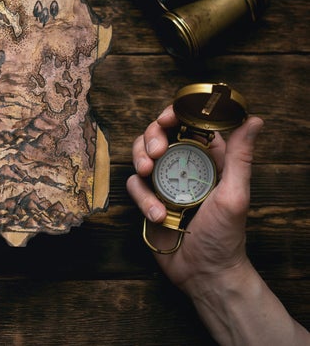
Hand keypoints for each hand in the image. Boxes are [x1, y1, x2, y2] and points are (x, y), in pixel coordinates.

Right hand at [126, 105, 263, 291]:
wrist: (204, 272)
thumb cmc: (226, 236)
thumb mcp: (235, 194)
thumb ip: (240, 157)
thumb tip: (253, 120)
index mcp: (207, 160)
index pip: (188, 125)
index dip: (174, 115)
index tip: (167, 118)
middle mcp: (183, 166)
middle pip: (157, 135)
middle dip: (150, 139)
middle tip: (154, 154)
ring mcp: (163, 183)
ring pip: (140, 156)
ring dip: (140, 161)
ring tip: (148, 174)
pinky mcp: (147, 200)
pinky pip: (134, 187)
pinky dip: (143, 198)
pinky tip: (158, 215)